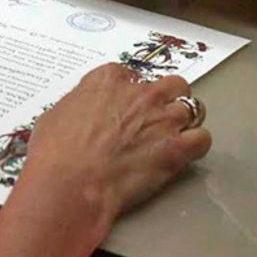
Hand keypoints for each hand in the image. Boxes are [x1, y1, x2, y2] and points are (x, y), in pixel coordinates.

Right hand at [23, 65, 211, 241]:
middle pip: (172, 84)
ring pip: (192, 108)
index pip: (130, 75)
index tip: (125, 107)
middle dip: (168, 99)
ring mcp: (162, 118)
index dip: (130, 92)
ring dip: (183, 123)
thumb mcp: (55, 115)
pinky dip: (196, 146)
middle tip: (156, 119)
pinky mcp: (176, 148)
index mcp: (108, 80)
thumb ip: (78, 107)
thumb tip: (80, 116)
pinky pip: (202, 139)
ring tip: (172, 139)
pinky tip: (184, 155)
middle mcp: (141, 93)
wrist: (69, 182)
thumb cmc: (54, 153)